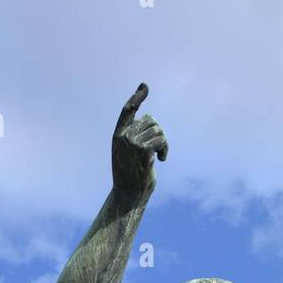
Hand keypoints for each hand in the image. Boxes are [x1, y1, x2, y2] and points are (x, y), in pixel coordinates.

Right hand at [112, 83, 167, 198]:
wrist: (128, 195)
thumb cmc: (131, 175)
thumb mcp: (129, 152)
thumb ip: (136, 135)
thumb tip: (150, 119)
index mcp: (118, 135)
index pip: (128, 110)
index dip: (137, 97)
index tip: (145, 86)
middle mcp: (123, 136)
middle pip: (150, 121)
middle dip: (158, 133)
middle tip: (158, 149)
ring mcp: (132, 143)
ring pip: (158, 130)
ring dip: (163, 143)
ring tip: (159, 156)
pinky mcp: (143, 151)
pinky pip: (161, 140)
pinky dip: (165, 149)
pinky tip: (162, 160)